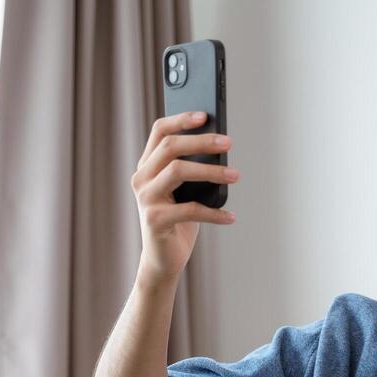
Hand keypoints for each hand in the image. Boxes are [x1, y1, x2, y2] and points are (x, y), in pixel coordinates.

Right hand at [131, 110, 238, 285]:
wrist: (162, 260)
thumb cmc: (178, 222)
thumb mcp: (185, 191)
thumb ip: (193, 168)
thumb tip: (221, 146)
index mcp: (147, 166)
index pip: (159, 131)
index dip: (181, 119)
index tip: (205, 115)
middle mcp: (141, 178)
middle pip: (171, 147)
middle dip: (202, 141)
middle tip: (228, 143)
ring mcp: (145, 198)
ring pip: (178, 170)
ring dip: (211, 171)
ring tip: (235, 175)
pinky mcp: (154, 219)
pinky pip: (190, 209)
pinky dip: (214, 213)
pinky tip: (230, 216)